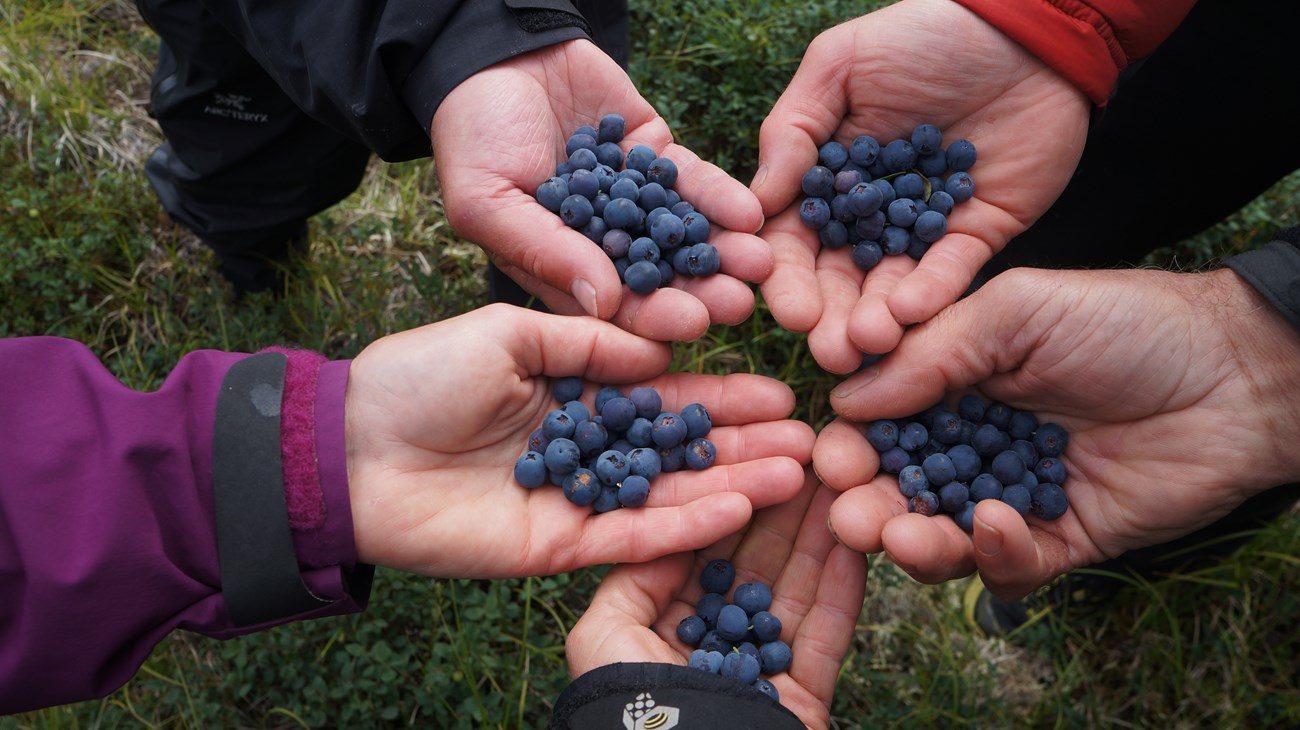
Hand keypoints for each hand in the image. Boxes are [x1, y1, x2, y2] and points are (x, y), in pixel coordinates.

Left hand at [342, 303, 814, 577]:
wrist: (352, 447)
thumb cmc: (421, 376)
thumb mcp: (508, 331)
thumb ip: (587, 341)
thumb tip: (661, 349)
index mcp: (574, 390)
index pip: (664, 393)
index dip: (721, 392)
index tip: (778, 387)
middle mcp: (586, 446)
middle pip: (680, 448)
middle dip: (744, 443)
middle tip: (811, 439)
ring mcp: (576, 499)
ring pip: (669, 494)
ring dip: (734, 485)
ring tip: (798, 472)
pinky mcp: (559, 545)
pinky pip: (632, 537)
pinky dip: (685, 525)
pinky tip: (740, 507)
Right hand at [430, 40, 771, 341]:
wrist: (495, 54)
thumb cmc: (472, 134)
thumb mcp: (488, 199)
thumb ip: (544, 250)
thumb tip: (603, 304)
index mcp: (559, 267)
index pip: (611, 305)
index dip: (649, 318)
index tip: (689, 327)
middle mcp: (602, 243)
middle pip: (659, 277)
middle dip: (699, 291)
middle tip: (739, 305)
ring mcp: (634, 200)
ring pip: (685, 234)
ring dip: (722, 252)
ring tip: (759, 265)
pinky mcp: (656, 157)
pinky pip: (693, 182)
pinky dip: (720, 198)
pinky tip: (749, 214)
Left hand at [565, 468, 867, 728]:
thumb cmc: (635, 719)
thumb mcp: (602, 640)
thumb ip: (631, 578)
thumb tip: (671, 532)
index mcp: (655, 626)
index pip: (695, 546)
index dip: (725, 496)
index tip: (755, 451)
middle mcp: (707, 642)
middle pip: (750, 560)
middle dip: (780, 505)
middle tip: (811, 453)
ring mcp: (757, 668)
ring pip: (793, 588)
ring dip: (818, 534)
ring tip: (843, 480)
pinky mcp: (802, 696)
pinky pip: (827, 632)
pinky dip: (843, 586)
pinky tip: (858, 539)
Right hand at [752, 0, 1089, 370]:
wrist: (1025, 28)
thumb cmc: (923, 35)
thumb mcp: (840, 66)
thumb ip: (792, 131)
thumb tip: (757, 205)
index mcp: (827, 181)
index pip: (796, 240)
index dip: (786, 277)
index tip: (786, 308)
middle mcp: (870, 216)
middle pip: (840, 279)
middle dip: (830, 318)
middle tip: (827, 352)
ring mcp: (923, 230)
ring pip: (891, 289)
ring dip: (875, 321)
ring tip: (867, 345)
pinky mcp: (977, 234)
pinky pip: (951, 272)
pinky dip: (930, 294)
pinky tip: (909, 315)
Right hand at [816, 267, 1299, 598]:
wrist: (1237, 372)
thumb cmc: (1125, 322)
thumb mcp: (1017, 310)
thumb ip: (933, 353)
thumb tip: (847, 400)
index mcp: (953, 385)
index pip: (881, 423)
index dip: (849, 444)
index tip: (826, 457)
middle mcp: (973, 444)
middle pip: (898, 488)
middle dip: (866, 504)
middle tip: (850, 514)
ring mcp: (1014, 495)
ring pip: (942, 537)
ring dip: (913, 541)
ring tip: (901, 535)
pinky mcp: (1060, 540)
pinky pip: (1011, 565)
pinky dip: (995, 554)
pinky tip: (996, 524)